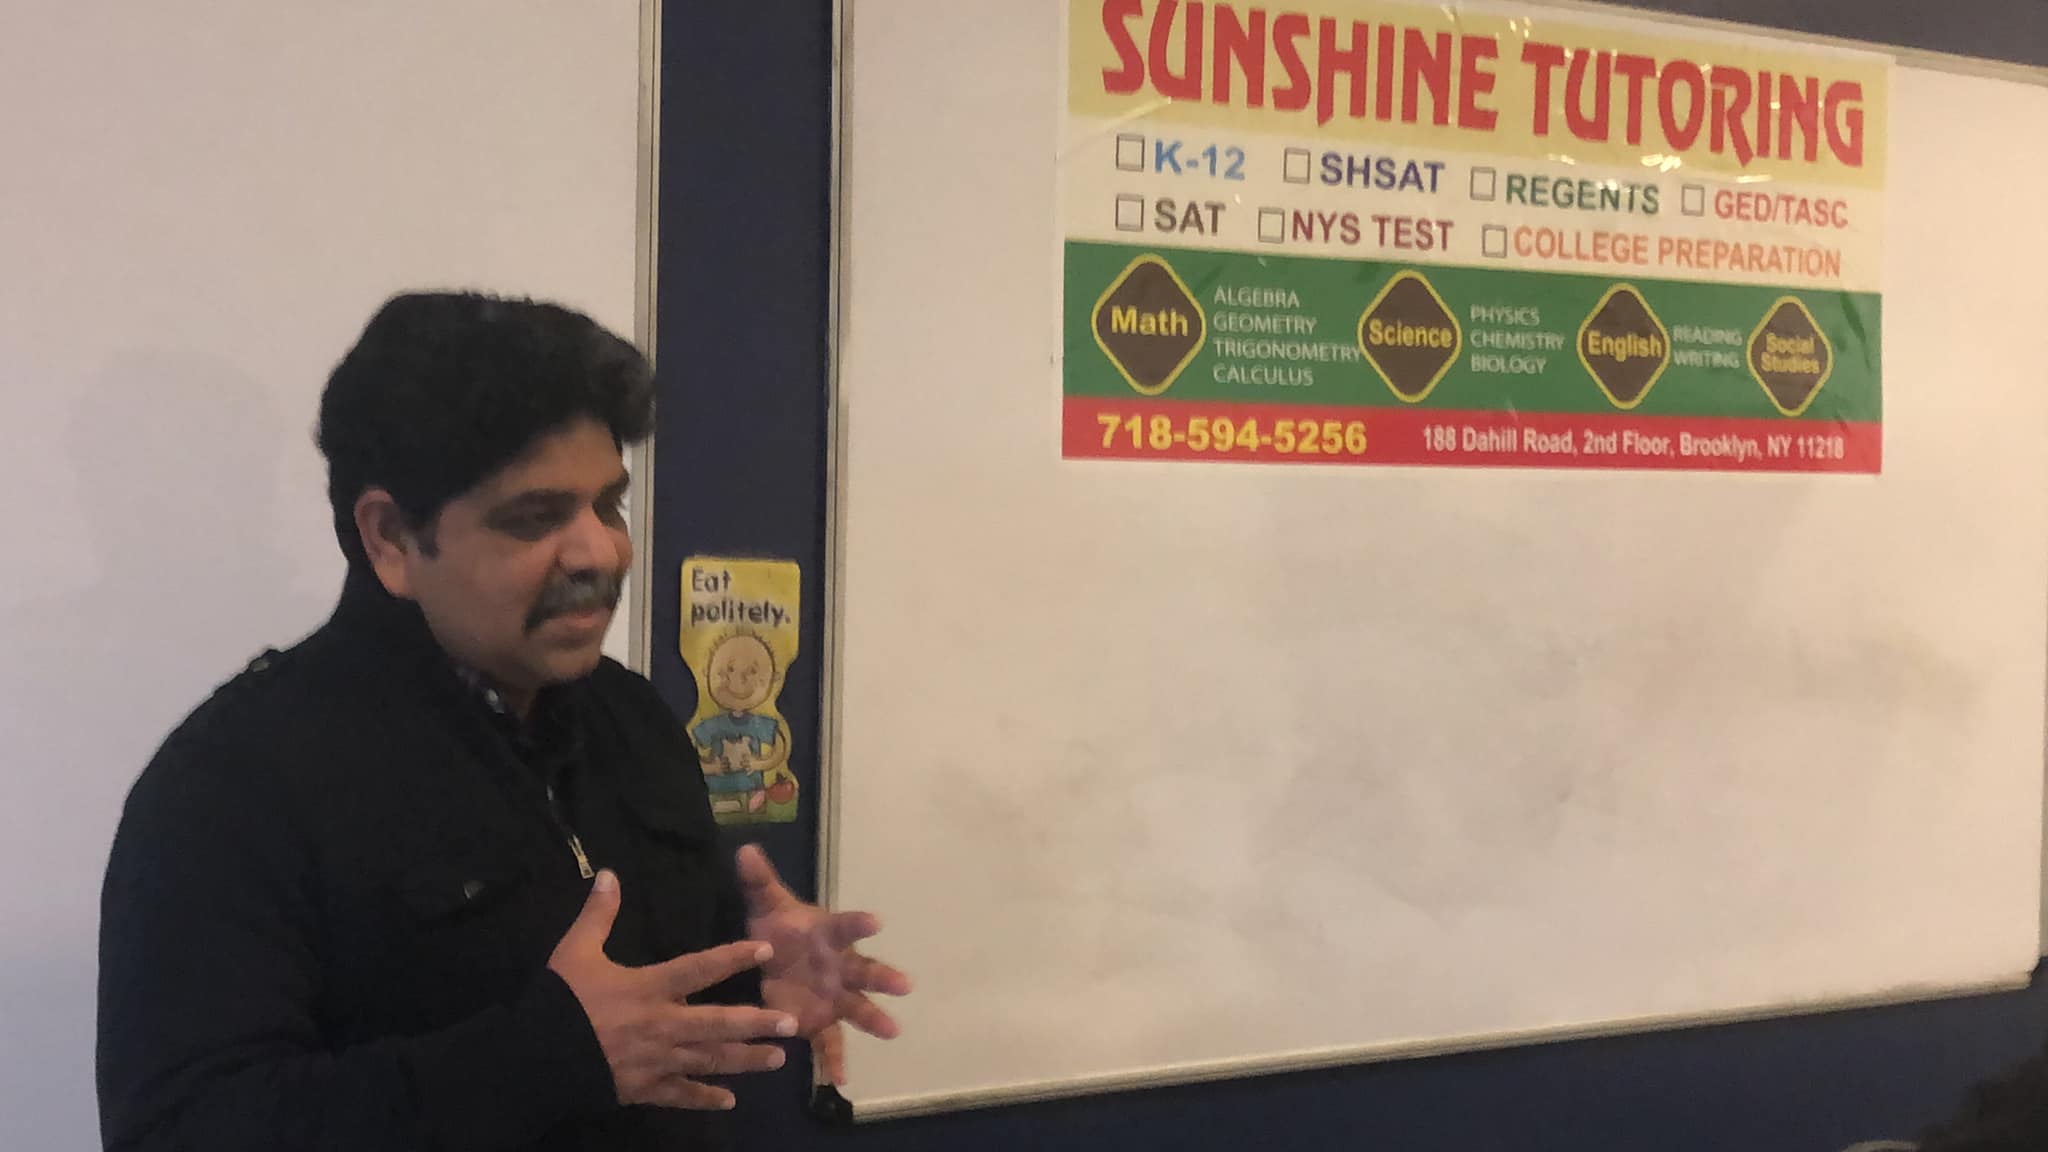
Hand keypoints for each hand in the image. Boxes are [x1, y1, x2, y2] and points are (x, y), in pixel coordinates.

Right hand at [549, 870, 799, 1110]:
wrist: (533, 1058)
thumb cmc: (559, 1002)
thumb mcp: (575, 951)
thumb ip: (598, 914)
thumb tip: (609, 873)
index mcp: (648, 988)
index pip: (699, 969)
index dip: (733, 957)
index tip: (766, 950)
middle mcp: (662, 1025)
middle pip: (717, 1023)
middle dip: (757, 1023)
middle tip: (792, 1022)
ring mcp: (656, 1060)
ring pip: (709, 1061)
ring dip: (744, 1060)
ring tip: (778, 1060)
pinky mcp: (644, 1088)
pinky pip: (680, 1094)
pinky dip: (704, 1098)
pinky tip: (729, 1101)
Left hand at [737, 844, 911, 1069]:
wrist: (772, 960)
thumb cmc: (779, 929)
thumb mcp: (766, 905)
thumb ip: (758, 881)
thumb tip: (744, 849)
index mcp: (828, 935)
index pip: (845, 925)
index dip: (859, 923)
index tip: (876, 923)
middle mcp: (839, 966)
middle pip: (864, 970)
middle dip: (882, 977)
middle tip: (904, 985)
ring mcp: (834, 996)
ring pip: (857, 1008)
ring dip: (873, 1018)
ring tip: (892, 1031)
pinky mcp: (820, 1021)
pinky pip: (829, 1043)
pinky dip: (834, 1060)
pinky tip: (840, 1080)